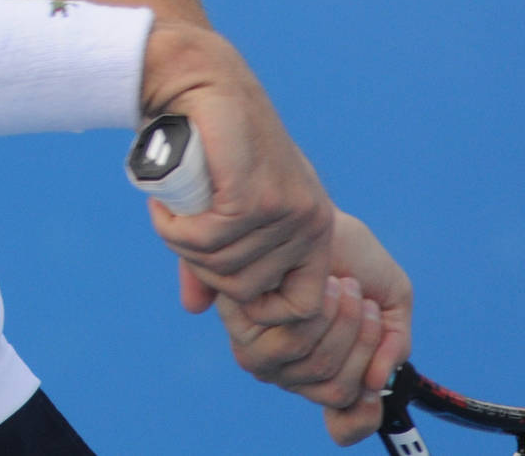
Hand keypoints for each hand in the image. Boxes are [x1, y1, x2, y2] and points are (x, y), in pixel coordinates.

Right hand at [142, 23, 336, 325]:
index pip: (302, 305)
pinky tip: (163, 207)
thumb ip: (214, 255)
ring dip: (180, 244)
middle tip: (176, 228)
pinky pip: (206, 241)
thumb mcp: (221, 205)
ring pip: (222, 266)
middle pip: (247, 290)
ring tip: (167, 210)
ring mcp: (286, 210)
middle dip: (200, 267)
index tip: (212, 270)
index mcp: (315, 227)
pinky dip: (174, 230)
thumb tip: (196, 308)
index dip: (254, 304)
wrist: (197, 75)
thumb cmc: (208, 137)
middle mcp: (311, 222)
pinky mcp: (253, 194)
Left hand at [187, 212, 412, 445]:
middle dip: (361, 340)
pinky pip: (290, 345)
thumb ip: (392, 344)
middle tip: (358, 297)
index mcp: (325, 370)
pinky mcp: (243, 328)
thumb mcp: (389, 301)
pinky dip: (318, 316)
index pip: (345, 420)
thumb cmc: (351, 256)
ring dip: (342, 324)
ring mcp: (266, 356)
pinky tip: (321, 285)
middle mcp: (292, 372)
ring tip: (340, 285)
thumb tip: (377, 386)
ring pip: (317, 367)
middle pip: (337, 388)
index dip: (362, 415)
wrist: (318, 215)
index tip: (376, 388)